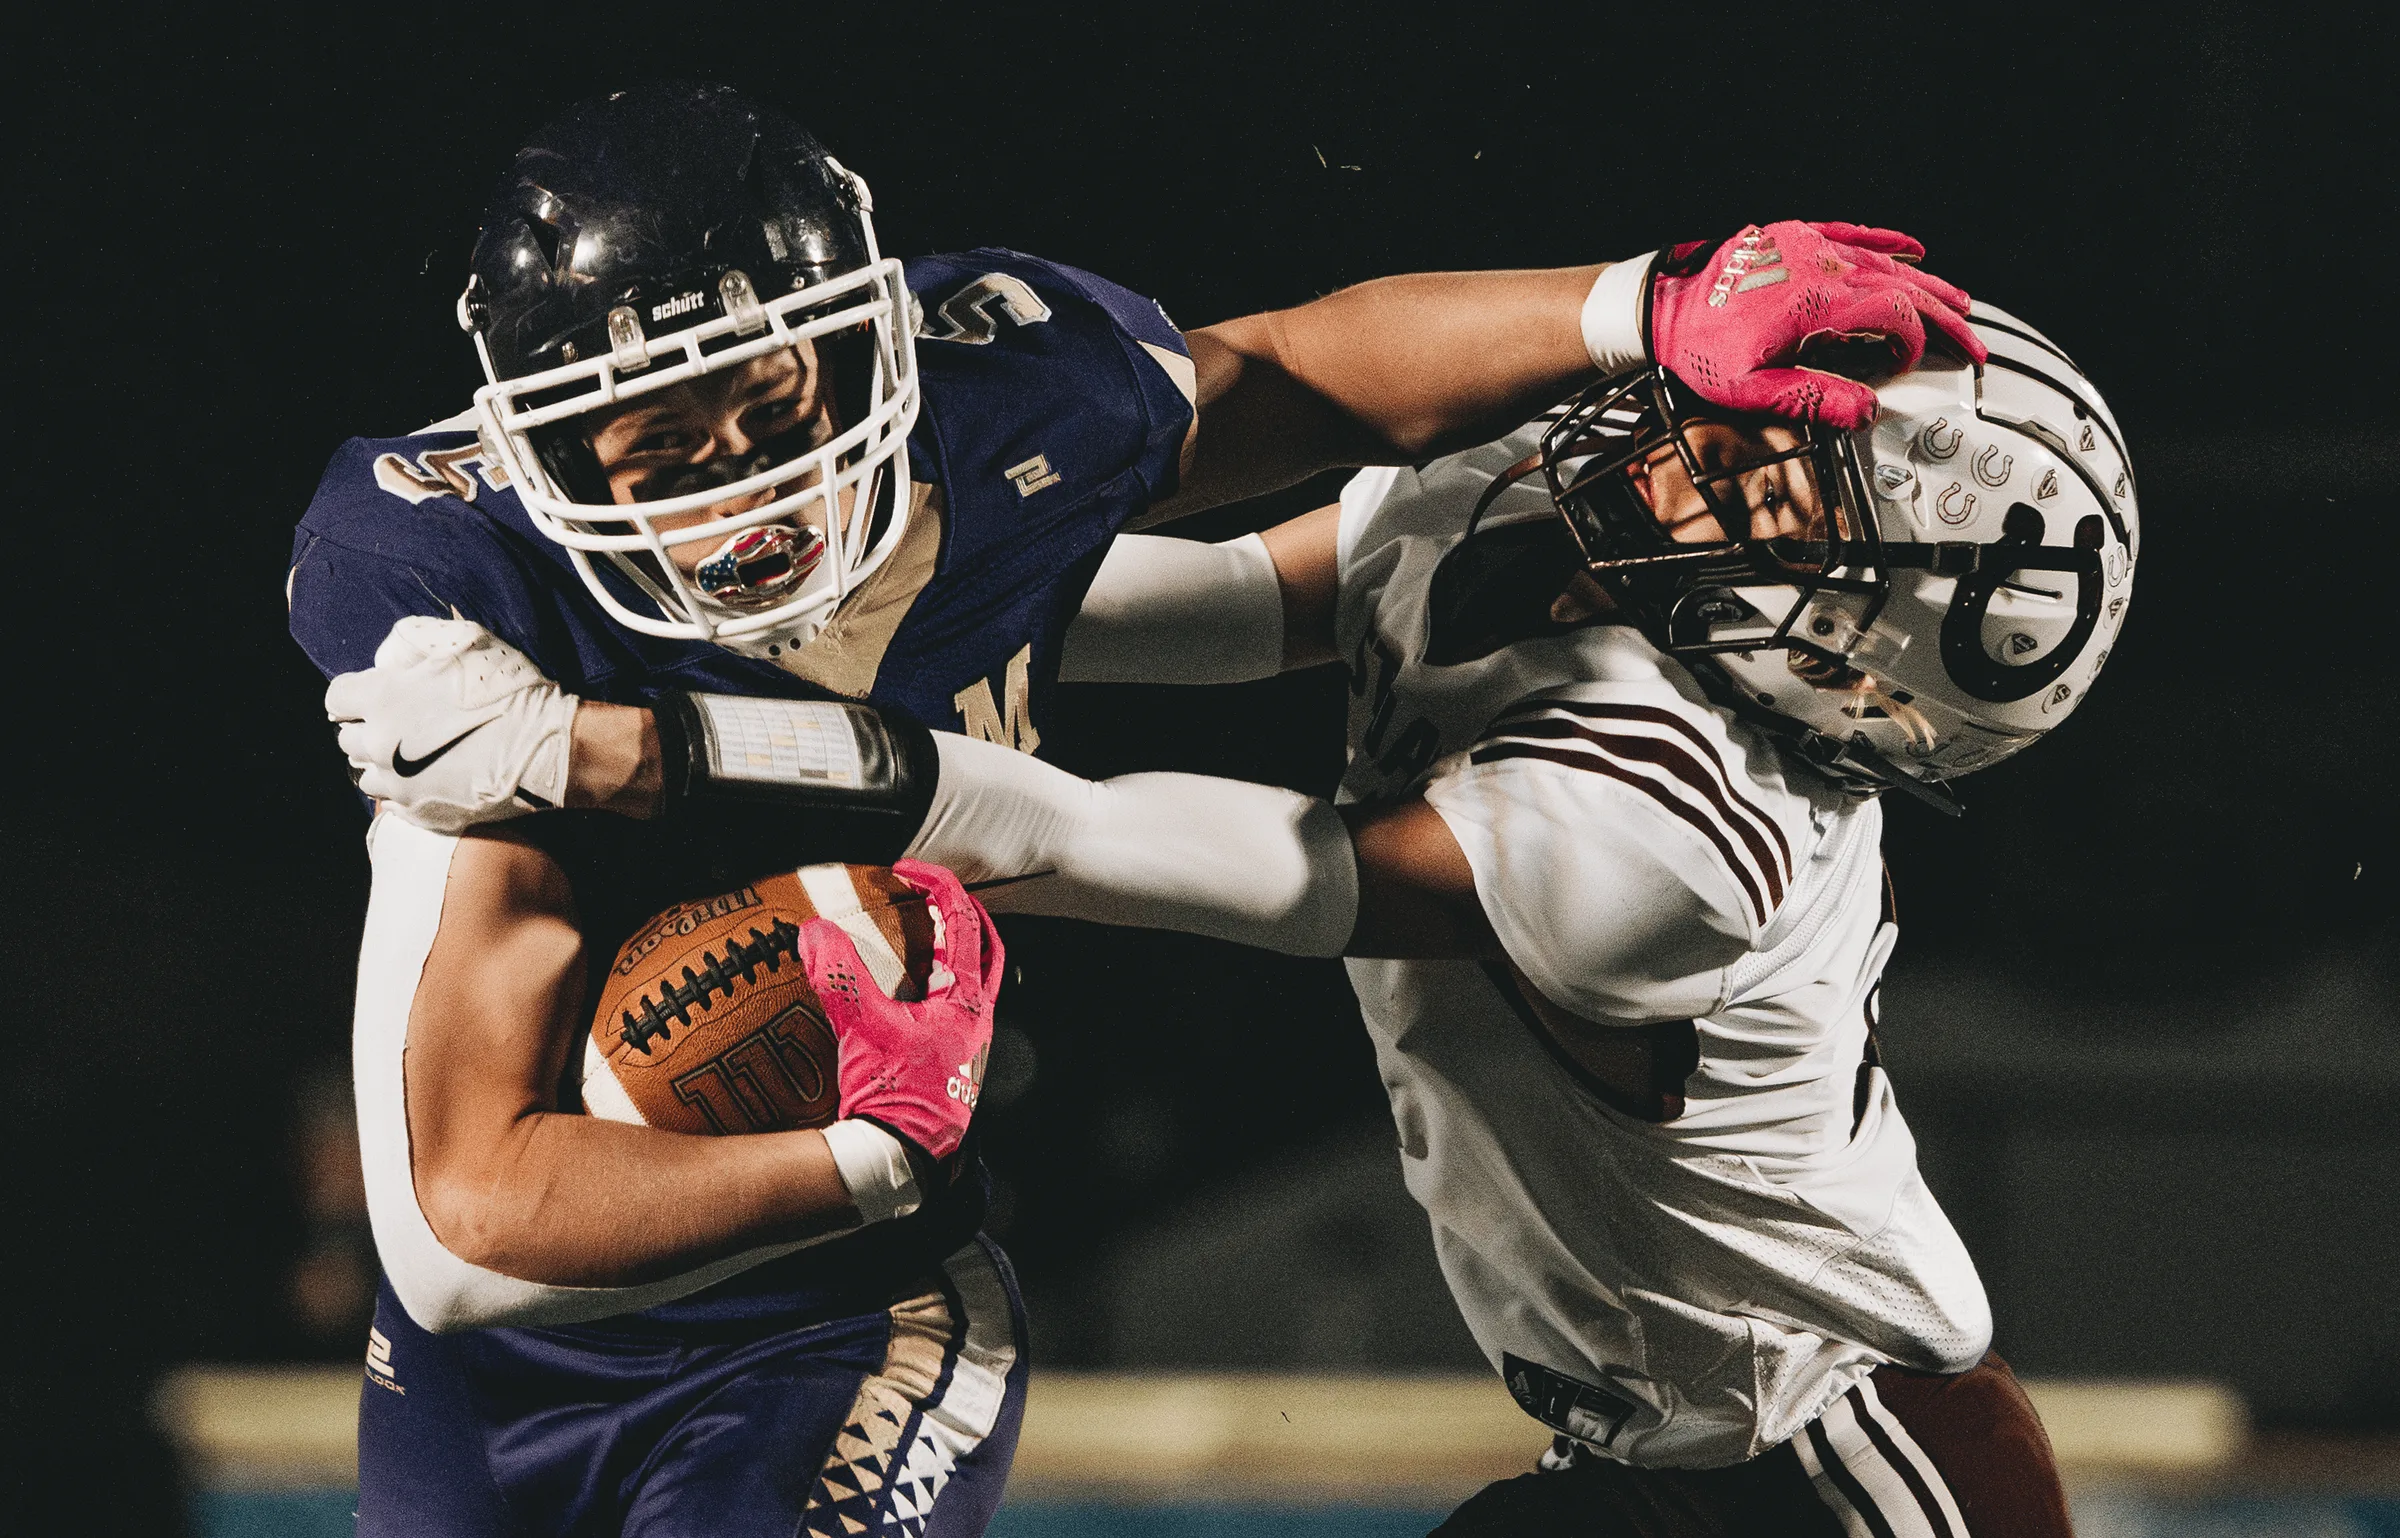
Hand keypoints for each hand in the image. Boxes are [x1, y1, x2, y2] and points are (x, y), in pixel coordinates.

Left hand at [324, 617, 577, 832]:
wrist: (547, 748)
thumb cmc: (509, 689)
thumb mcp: (463, 640)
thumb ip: (411, 641)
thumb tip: (386, 661)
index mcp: (383, 699)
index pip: (336, 698)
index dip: (358, 693)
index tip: (382, 692)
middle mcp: (379, 745)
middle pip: (347, 739)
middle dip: (368, 727)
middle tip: (403, 722)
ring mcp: (398, 785)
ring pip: (366, 774)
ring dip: (382, 762)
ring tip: (414, 754)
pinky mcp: (420, 814)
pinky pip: (393, 803)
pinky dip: (404, 790)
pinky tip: (432, 776)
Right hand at [799, 860, 1002, 1161]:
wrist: (900, 1157)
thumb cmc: (895, 1098)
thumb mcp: (863, 1027)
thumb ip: (839, 976)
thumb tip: (815, 932)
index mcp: (967, 1000)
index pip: (963, 923)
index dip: (937, 887)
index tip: (907, 872)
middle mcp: (978, 1019)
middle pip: (986, 949)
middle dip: (963, 917)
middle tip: (934, 898)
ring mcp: (969, 1044)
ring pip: (973, 982)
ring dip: (951, 954)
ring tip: (918, 942)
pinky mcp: (952, 1064)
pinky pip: (952, 1012)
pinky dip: (935, 990)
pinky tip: (904, 1000)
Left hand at [1649, 221, 1986, 428]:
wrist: (1659, 307)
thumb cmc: (1698, 348)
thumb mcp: (1751, 389)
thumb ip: (1812, 398)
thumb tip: (1864, 410)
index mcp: (1817, 301)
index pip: (1894, 314)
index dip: (1916, 341)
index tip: (1914, 364)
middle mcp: (1820, 265)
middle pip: (1901, 286)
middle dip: (1943, 316)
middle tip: (1972, 340)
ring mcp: (1808, 246)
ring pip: (1884, 261)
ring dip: (1925, 283)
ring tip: (1959, 301)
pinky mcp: (1794, 237)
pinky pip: (1852, 233)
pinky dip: (1886, 241)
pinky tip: (1913, 247)